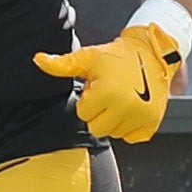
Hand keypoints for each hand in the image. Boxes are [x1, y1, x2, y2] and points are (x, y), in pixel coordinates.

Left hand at [34, 21, 183, 144]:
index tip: (97, 87)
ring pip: (114, 133)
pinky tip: (131, 108)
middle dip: (98, 113)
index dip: (87, 99)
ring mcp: (142, 116)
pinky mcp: (153, 123)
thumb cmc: (117, 55)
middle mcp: (127, 106)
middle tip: (107, 94)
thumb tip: (37, 60)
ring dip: (114, 119)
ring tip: (120, 98)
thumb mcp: (87, 58)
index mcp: (108, 91)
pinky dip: (130, 126)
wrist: (152, 53)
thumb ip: (61, 65)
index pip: (83, 114)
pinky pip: (132, 137)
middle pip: (96, 128)